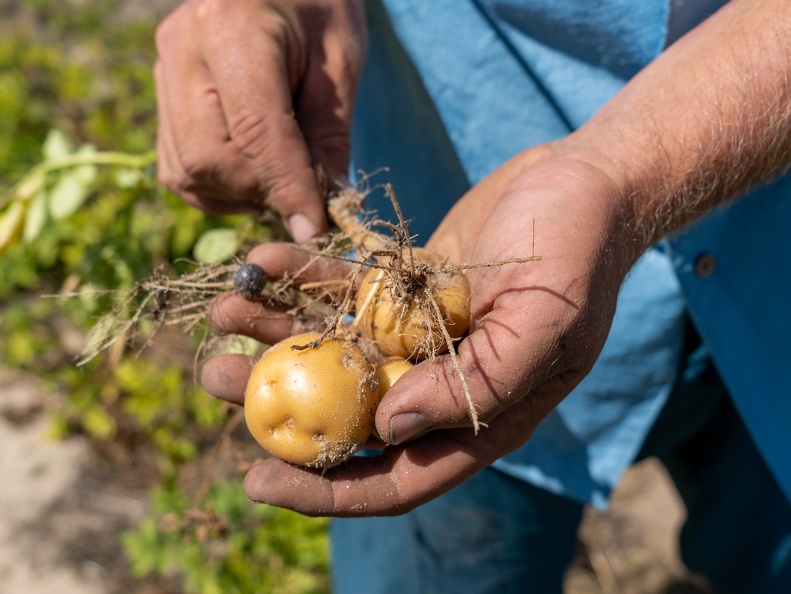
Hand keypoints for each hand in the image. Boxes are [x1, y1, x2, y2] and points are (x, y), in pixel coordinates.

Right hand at [154, 0, 365, 240]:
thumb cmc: (318, 6)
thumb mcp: (341, 61)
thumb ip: (330, 135)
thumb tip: (326, 208)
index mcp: (232, 26)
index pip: (254, 129)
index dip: (286, 188)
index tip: (315, 228)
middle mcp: (182, 49)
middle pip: (208, 158)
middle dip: (260, 191)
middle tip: (306, 194)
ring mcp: (163, 72)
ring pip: (188, 171)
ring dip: (240, 194)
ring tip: (282, 178)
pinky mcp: (162, 95)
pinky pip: (179, 169)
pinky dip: (217, 188)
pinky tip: (253, 173)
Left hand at [201, 143, 641, 515]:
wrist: (583, 184)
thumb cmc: (577, 253)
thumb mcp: (545, 323)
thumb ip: (478, 384)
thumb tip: (391, 429)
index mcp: (479, 413)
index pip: (397, 476)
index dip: (328, 490)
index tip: (257, 480)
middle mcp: (440, 383)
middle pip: (347, 413)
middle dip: (278, 403)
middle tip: (215, 379)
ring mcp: (418, 334)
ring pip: (333, 347)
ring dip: (275, 332)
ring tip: (225, 313)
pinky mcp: (405, 287)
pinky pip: (343, 289)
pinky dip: (301, 276)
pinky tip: (262, 258)